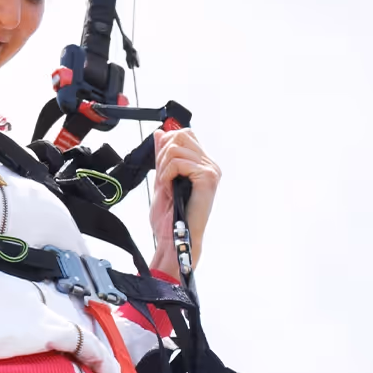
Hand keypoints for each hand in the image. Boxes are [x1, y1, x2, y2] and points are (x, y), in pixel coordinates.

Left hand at [148, 125, 220, 273]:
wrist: (173, 238)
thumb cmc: (170, 216)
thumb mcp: (162, 179)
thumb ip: (163, 157)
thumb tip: (160, 134)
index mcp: (203, 165)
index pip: (185, 135)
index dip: (167, 144)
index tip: (161, 166)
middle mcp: (210, 165)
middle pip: (181, 135)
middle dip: (163, 154)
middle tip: (162, 177)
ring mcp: (211, 171)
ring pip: (177, 147)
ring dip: (163, 167)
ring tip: (166, 185)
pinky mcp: (207, 178)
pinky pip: (179, 162)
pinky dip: (167, 173)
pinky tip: (169, 187)